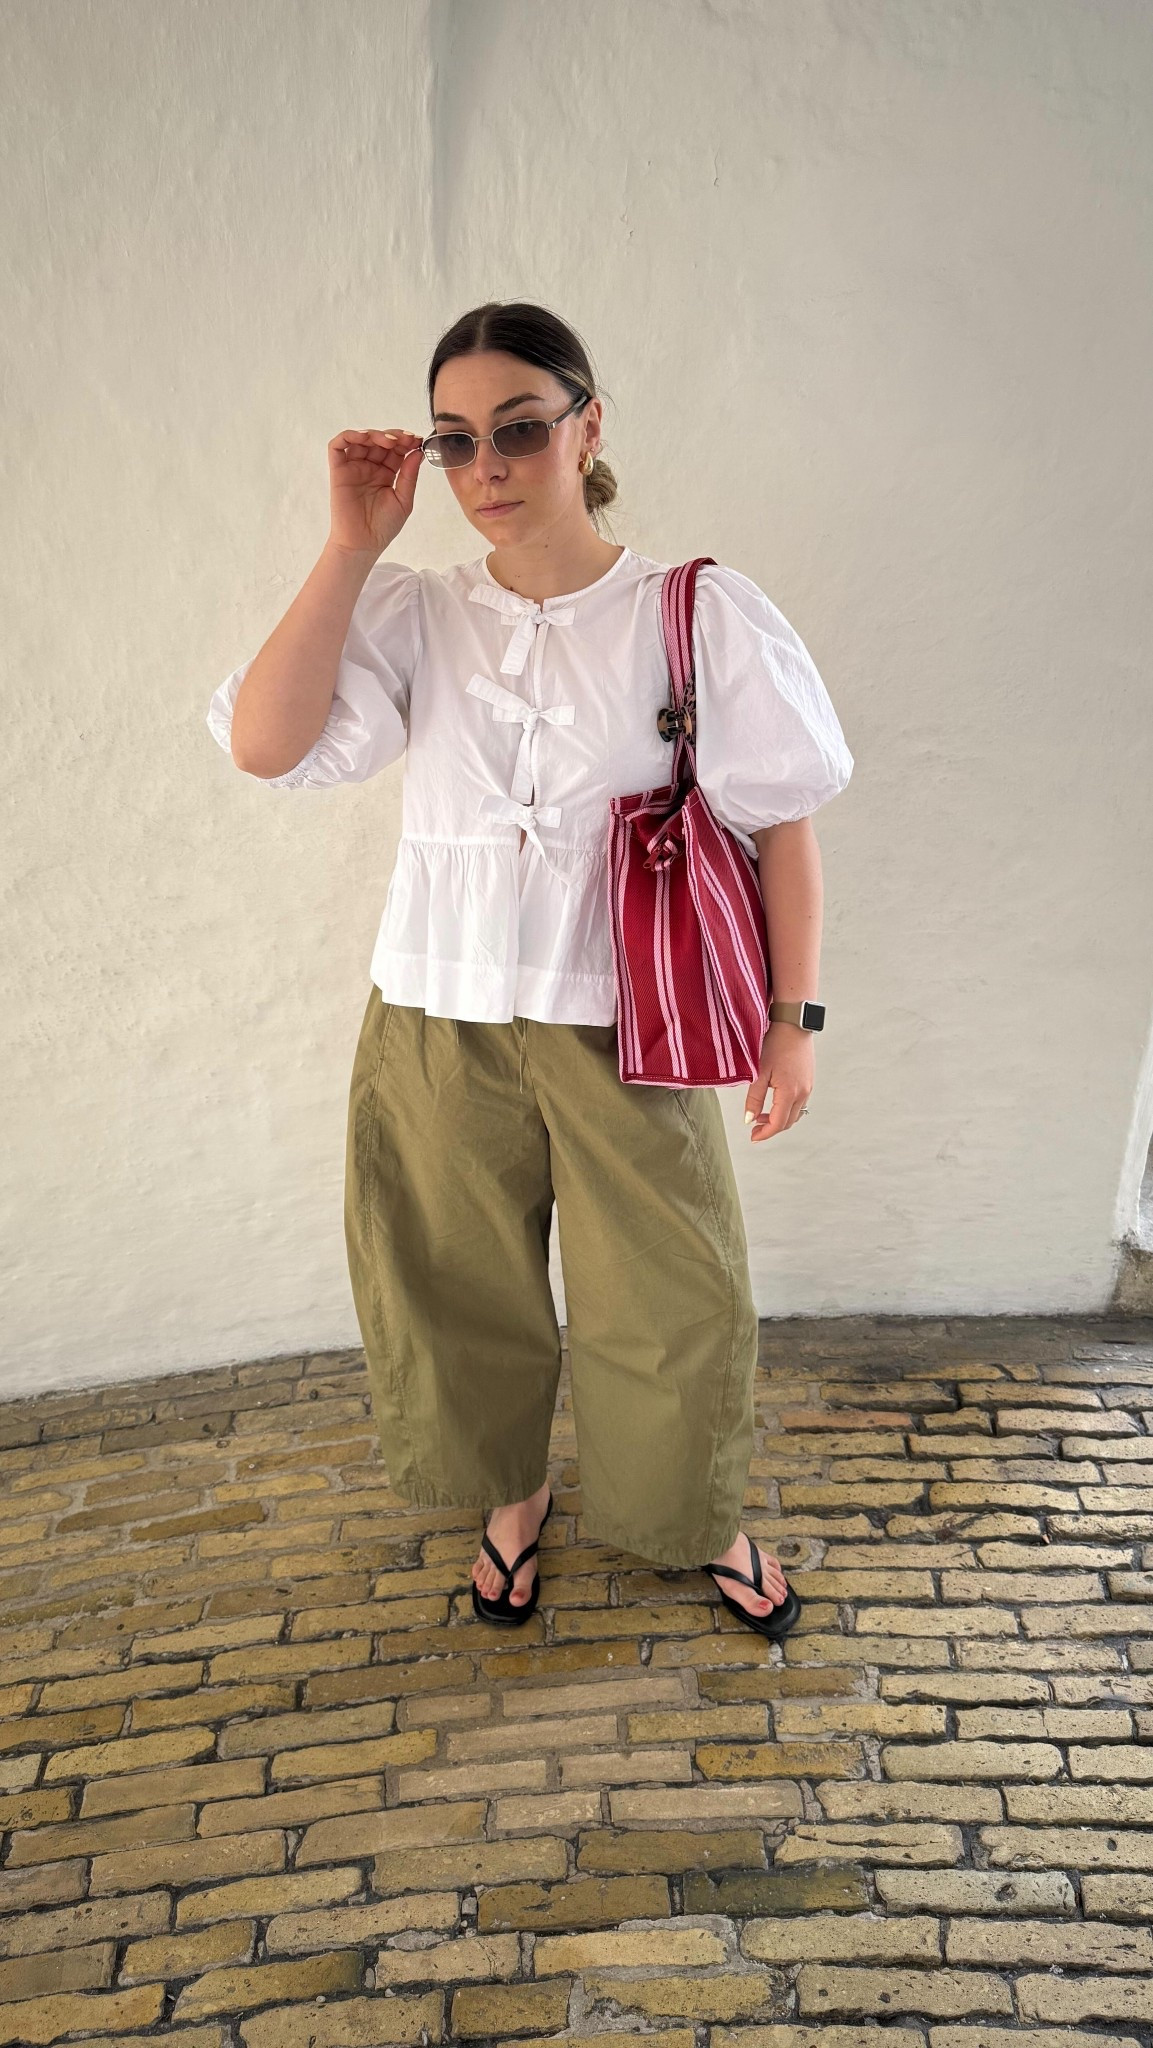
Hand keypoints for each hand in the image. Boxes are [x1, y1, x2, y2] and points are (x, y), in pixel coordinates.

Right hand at [327, 428, 424, 556]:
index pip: (396, 450)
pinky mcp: (338, 470)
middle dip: (395, 436)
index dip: (406, 442)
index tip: (418, 441)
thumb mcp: (404, 500)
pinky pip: (338, 446)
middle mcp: (369, 467)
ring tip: (389, 441)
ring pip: (361, 439)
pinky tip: (365, 437)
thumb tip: (418, 452)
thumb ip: (409, 475)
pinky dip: (350, 436)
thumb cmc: (383, 527)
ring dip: (376, 434)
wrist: (363, 544)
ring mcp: (353, 467)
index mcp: (386, 473)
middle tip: (406, 439)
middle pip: (380, 441)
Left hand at [745, 1021, 812, 1141]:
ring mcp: (808, 1086)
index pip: (778, 1123)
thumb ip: (754, 1098)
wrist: (793, 1023)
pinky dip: (786, 1108)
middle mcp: (803, 1092)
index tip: (753, 1137)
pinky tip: (773, 1101)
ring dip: (778, 1118)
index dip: (765, 1133)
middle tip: (754, 1127)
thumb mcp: (759, 1072)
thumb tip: (749, 1119)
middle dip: (771, 1127)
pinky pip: (799, 1102)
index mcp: (790, 1092)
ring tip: (760, 1114)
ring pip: (795, 1113)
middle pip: (788, 1122)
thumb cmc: (775, 1044)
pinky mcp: (809, 1080)